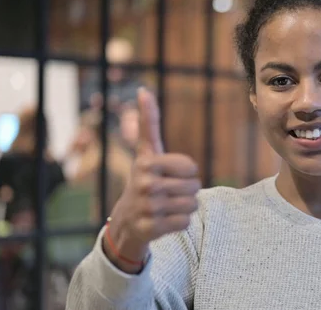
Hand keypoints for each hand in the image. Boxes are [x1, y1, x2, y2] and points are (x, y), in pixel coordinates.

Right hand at [103, 88, 199, 272]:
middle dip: (187, 191)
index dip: (187, 172)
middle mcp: (144, 185)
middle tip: (169, 193)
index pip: (191, 168)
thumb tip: (144, 90)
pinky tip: (164, 220)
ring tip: (167, 206)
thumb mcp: (146, 151)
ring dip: (185, 207)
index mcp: (146, 164)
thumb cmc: (144, 178)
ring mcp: (146, 208)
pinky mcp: (150, 229)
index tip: (170, 174)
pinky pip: (185, 223)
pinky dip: (180, 223)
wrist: (127, 218)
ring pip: (192, 206)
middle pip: (194, 187)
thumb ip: (148, 122)